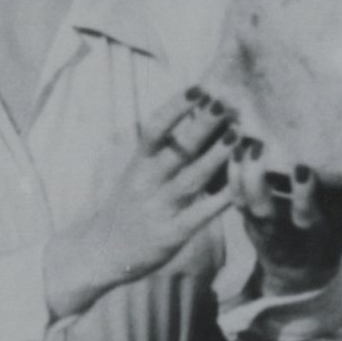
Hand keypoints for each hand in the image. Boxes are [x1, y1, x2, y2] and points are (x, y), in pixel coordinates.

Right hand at [43, 92, 235, 317]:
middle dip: (203, 123)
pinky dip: (222, 198)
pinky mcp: (172, 233)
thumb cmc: (125, 209)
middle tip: (228, 101)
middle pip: (178, 148)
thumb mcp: (135, 175)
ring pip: (192, 177)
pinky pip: (201, 213)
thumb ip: (160, 153)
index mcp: (138, 164)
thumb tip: (191, 121)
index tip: (199, 87)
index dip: (176, 107)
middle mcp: (147, 183)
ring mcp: (160, 208)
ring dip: (217, 155)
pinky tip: (241, 184)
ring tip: (239, 134)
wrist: (100, 253)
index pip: (155, 129)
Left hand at [233, 148, 341, 297]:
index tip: (302, 168)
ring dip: (238, 171)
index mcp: (312, 230)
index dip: (303, 193)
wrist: (298, 272)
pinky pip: (232, 197)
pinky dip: (229, 173)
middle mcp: (282, 229)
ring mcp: (260, 225)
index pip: (306, 213)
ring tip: (239, 139)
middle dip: (258, 180)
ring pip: (243, 201)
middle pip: (264, 209)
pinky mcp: (245, 218)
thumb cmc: (329, 238)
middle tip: (257, 146)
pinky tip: (231, 145)